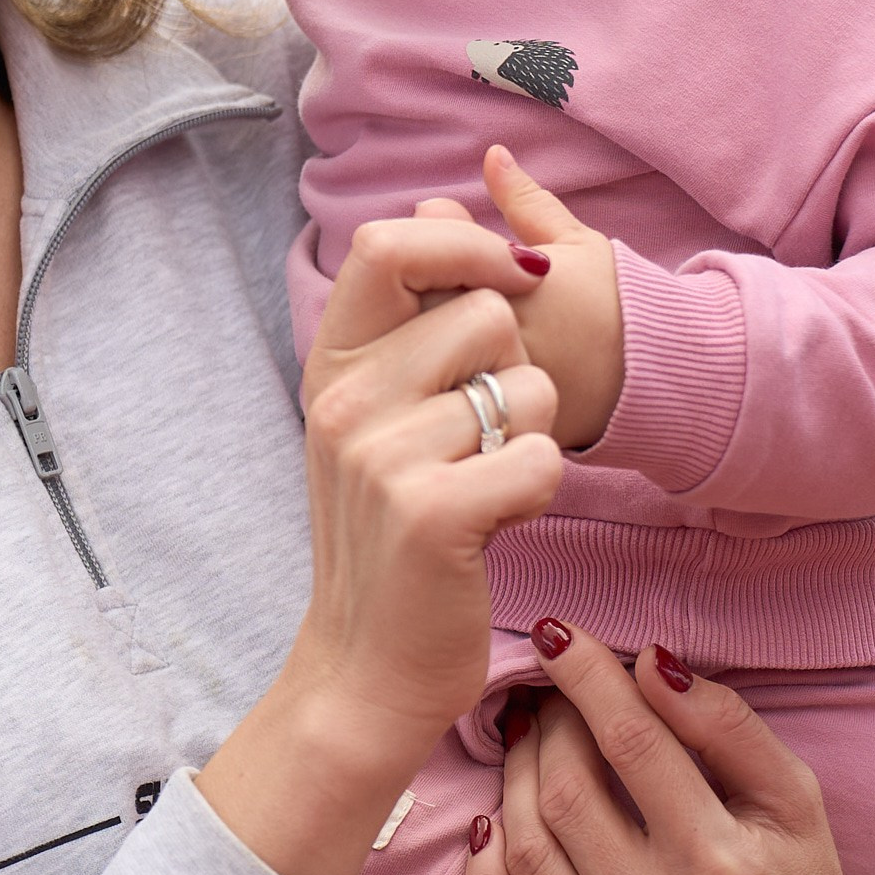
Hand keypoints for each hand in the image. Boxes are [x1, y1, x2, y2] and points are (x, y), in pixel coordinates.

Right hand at [198, 215, 562, 874]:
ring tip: (484, 489)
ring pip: (531, 389)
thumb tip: (447, 204)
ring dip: (532, 440)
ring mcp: (382, 458)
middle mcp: (345, 403)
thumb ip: (413, 318)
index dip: (465, 247)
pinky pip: (543, 458)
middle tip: (480, 443)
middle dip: (516, 373)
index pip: (388, 244)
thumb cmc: (393, 538)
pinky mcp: (433, 514)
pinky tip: (498, 525)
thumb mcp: (380, 418)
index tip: (507, 289)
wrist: (366, 670)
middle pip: (488, 314)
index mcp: (331, 368)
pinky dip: (540, 494)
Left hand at [415, 145, 625, 449]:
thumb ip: (526, 201)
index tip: (449, 222)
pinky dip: (435, 372)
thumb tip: (492, 154)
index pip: (436, 255)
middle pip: (417, 305)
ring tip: (444, 312)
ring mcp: (489, 386)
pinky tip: (449, 354)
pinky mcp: (488, 422)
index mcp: (513, 290)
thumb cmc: (616, 303)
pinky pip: (440, 397)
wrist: (652, 381)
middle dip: (417, 281)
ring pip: (421, 355)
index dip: (436, 236)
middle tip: (439, 272)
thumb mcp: (576, 243)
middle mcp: (496, 342)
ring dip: (418, 328)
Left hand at [463, 623, 874, 874]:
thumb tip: (649, 662)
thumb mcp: (793, 800)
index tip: (558, 636)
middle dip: (548, 726)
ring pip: (524, 852)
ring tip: (528, 748)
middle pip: (565, 793)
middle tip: (551, 699)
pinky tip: (494, 828)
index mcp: (720, 862)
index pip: (629, 742)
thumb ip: (725, 726)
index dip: (586, 677)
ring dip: (513, 783)